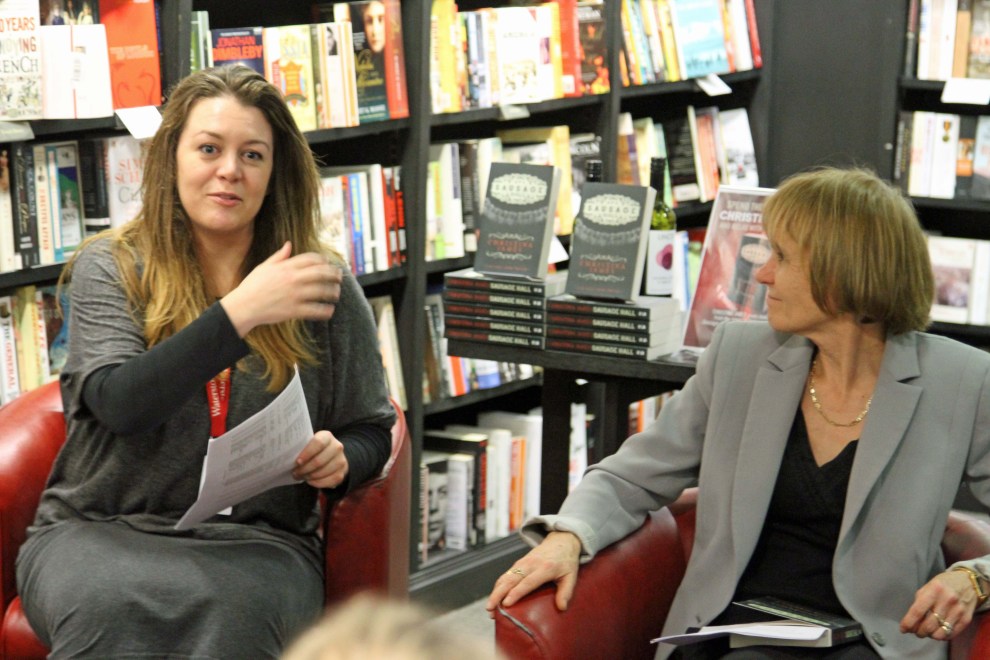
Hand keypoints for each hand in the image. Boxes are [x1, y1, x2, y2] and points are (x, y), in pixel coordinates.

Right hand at [221, 242, 342, 336]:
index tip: (329, 264)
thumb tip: (289, 244)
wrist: (244, 306)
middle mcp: (293, 279)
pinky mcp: (295, 310)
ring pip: (322, 291)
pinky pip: (316, 310)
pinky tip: (330, 310)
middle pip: (322, 273)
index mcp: (286, 267)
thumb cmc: (252, 286)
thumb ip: (279, 256)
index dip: (324, 260)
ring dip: (333, 292)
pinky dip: (326, 310)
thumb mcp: (264, 267)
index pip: (312, 259)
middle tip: (340, 277)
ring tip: (336, 293)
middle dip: (334, 274)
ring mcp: (295, 295)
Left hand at [293, 430, 347, 488]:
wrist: (333, 456)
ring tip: (301, 476)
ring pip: (323, 472)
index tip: (297, 462)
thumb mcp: (310, 443)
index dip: (307, 453)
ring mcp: (341, 460)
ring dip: (309, 476)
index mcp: (327, 436)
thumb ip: (302, 446)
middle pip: (319, 461)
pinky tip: (310, 481)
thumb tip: (286, 456)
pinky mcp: (342, 473)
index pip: (318, 443)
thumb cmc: (315, 450)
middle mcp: (337, 447)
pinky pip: (328, 481)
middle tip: (295, 472)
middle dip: (305, 469)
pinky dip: (317, 483)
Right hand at [485, 531, 580, 617]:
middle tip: (489, 608)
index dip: (516, 593)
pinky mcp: (518, 564)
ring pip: (505, 577)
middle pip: (511, 579)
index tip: (506, 604)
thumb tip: (562, 607)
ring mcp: (523, 563)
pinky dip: (498, 586)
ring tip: (489, 607)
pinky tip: (494, 597)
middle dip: (498, 594)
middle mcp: (531, 564)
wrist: (561, 541)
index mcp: (545, 568)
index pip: (528, 582)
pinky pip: (506, 575)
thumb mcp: (572, 576)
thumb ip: (566, 592)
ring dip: (495, 591)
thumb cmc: (567, 561)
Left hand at [899, 569, 979, 640]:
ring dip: (930, 635)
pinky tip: (938, 631)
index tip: (903, 629)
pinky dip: (941, 636)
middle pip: (928, 625)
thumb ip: (919, 602)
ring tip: (927, 631)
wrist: (968, 582)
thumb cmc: (943, 584)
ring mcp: (958, 611)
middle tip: (916, 631)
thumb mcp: (928, 587)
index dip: (909, 622)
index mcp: (934, 590)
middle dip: (919, 632)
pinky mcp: (966, 619)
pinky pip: (950, 634)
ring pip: (939, 633)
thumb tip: (911, 622)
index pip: (918, 611)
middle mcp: (947, 601)